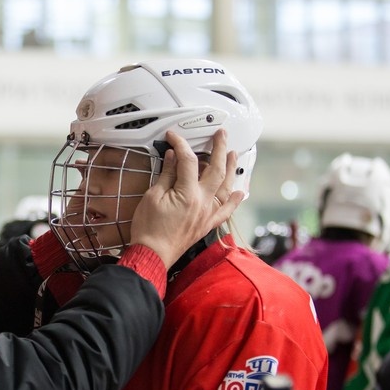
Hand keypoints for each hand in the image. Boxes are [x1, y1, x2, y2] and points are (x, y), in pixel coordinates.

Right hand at [129, 129, 242, 267]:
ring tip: (233, 154)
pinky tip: (240, 191)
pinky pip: (226, 211)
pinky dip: (235, 201)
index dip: (181, 145)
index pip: (188, 161)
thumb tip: (172, 157)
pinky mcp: (207, 224)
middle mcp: (203, 202)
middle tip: (221, 135)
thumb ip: (166, 175)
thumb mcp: (152, 196)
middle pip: (216, 169)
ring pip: (225, 187)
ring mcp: (207, 214)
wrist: (153, 255)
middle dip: (219, 149)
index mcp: (187, 193)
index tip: (173, 137)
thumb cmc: (149, 228)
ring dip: (231, 169)